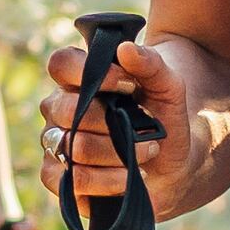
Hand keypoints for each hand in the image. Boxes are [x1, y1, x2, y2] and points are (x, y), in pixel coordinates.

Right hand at [37, 34, 185, 213]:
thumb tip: (126, 49)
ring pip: (74, 147)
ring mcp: (56, 142)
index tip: (129, 86)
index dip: (93, 74)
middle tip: (146, 129)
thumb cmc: (163, 116)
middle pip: (69, 111)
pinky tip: (127, 177)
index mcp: (77, 80)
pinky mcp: (58, 177)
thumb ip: (151, 63)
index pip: (61, 64)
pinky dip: (105, 180)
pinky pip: (71, 179)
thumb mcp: (168, 87)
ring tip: (145, 153)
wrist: (173, 160)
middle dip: (113, 123)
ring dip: (116, 153)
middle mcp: (59, 109)